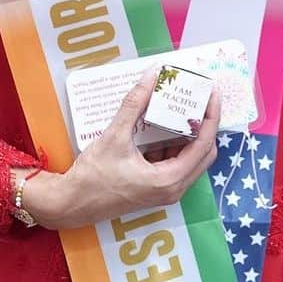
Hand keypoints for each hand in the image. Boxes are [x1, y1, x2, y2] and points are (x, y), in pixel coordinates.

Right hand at [20, 70, 218, 229]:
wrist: (70, 204)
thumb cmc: (92, 176)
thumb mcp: (114, 136)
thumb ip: (135, 104)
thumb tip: (151, 76)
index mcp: (169, 179)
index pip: (204, 144)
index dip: (211, 116)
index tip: (212, 93)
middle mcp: (173, 189)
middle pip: (204, 152)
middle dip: (203, 124)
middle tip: (198, 98)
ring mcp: (165, 191)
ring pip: (190, 158)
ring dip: (189, 133)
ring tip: (182, 106)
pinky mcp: (156, 189)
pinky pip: (175, 163)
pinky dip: (174, 144)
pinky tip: (163, 124)